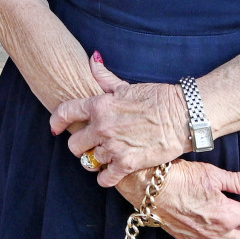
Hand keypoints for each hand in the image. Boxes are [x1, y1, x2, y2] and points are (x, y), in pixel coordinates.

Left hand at [50, 53, 185, 183]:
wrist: (183, 115)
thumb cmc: (157, 97)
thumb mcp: (126, 86)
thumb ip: (105, 78)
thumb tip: (92, 60)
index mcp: (99, 105)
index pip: (65, 113)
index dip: (57, 122)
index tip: (56, 128)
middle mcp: (102, 127)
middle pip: (74, 145)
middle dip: (80, 145)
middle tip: (91, 144)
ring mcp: (114, 147)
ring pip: (89, 162)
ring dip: (96, 160)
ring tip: (106, 156)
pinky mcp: (128, 164)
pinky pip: (105, 179)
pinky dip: (106, 178)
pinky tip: (112, 173)